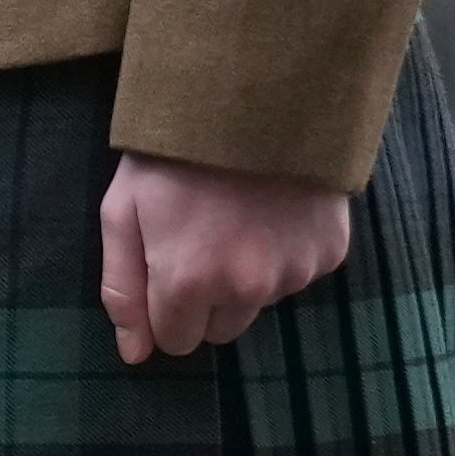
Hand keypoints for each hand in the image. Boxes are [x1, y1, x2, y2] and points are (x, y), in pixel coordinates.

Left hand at [102, 150, 350, 364]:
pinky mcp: (331, 255)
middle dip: (204, 302)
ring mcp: (295, 272)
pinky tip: (270, 213)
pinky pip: (298, 276)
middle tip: (199, 244)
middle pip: (221, 330)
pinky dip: (283, 255)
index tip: (165, 273)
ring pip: (260, 304)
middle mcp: (247, 288)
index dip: (165, 312)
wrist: (256, 102)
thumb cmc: (173, 157)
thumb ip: (123, 289)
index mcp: (189, 282)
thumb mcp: (123, 213)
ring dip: (245, 278)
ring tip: (235, 219)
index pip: (176, 341)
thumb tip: (134, 353)